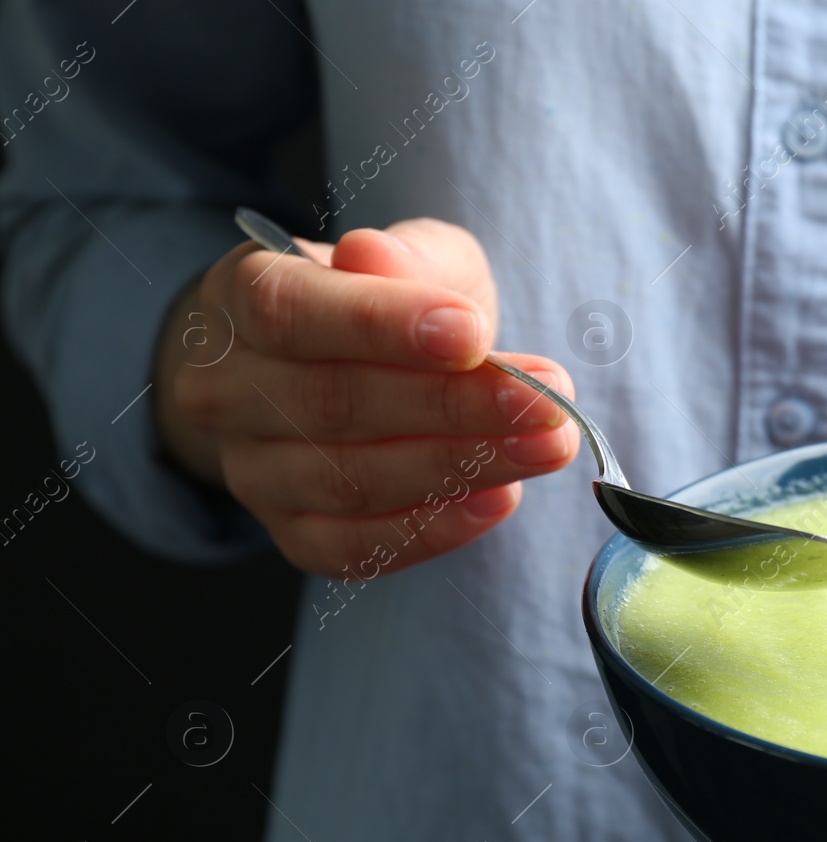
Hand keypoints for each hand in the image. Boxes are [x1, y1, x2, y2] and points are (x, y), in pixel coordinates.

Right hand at [155, 218, 577, 575]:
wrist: (335, 370)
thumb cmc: (382, 305)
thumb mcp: (411, 258)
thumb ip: (410, 258)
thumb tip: (377, 257)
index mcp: (240, 297)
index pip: (292, 311)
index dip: (382, 324)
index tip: (473, 334)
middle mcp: (227, 390)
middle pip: (335, 404)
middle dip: (454, 405)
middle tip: (546, 402)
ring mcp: (253, 471)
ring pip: (352, 481)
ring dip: (463, 466)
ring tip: (547, 444)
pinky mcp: (292, 533)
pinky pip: (356, 548)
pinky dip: (434, 528)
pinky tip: (499, 497)